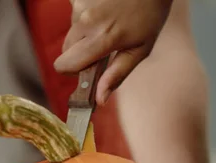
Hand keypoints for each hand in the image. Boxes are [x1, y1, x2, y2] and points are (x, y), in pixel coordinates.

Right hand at [56, 0, 173, 104]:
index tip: (88, 67)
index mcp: (102, 38)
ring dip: (86, 31)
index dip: (73, 71)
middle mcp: (86, 21)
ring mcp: (81, 5)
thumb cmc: (150, 16)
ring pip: (71, 31)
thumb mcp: (140, 50)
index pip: (65, 65)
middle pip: (65, 50)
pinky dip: (86, 16)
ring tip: (108, 21)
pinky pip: (75, 14)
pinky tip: (104, 9)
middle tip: (102, 44)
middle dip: (80, 52)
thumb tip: (99, 100)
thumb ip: (117, 75)